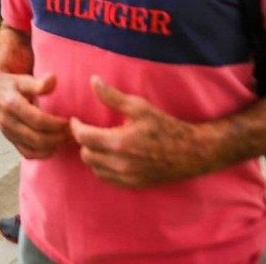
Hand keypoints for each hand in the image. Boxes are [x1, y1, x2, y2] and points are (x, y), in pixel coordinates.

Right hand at [0, 71, 69, 158]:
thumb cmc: (10, 83)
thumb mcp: (22, 79)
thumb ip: (38, 83)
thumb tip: (53, 80)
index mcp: (11, 105)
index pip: (38, 120)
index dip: (56, 124)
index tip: (69, 121)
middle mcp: (8, 122)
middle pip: (36, 138)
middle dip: (57, 138)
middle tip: (72, 132)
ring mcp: (8, 133)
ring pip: (32, 148)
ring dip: (52, 147)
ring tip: (66, 139)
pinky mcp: (10, 140)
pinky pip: (26, 153)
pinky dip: (42, 154)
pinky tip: (54, 147)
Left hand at [69, 76, 207, 187]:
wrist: (190, 152)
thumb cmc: (164, 126)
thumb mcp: (139, 107)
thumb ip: (112, 96)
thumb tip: (93, 81)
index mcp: (119, 142)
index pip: (84, 137)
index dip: (76, 127)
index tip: (76, 120)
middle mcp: (120, 164)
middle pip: (86, 154)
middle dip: (83, 141)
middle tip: (87, 130)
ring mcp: (126, 177)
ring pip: (94, 168)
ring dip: (92, 155)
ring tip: (97, 142)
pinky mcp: (132, 185)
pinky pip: (107, 179)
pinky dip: (102, 168)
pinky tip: (108, 156)